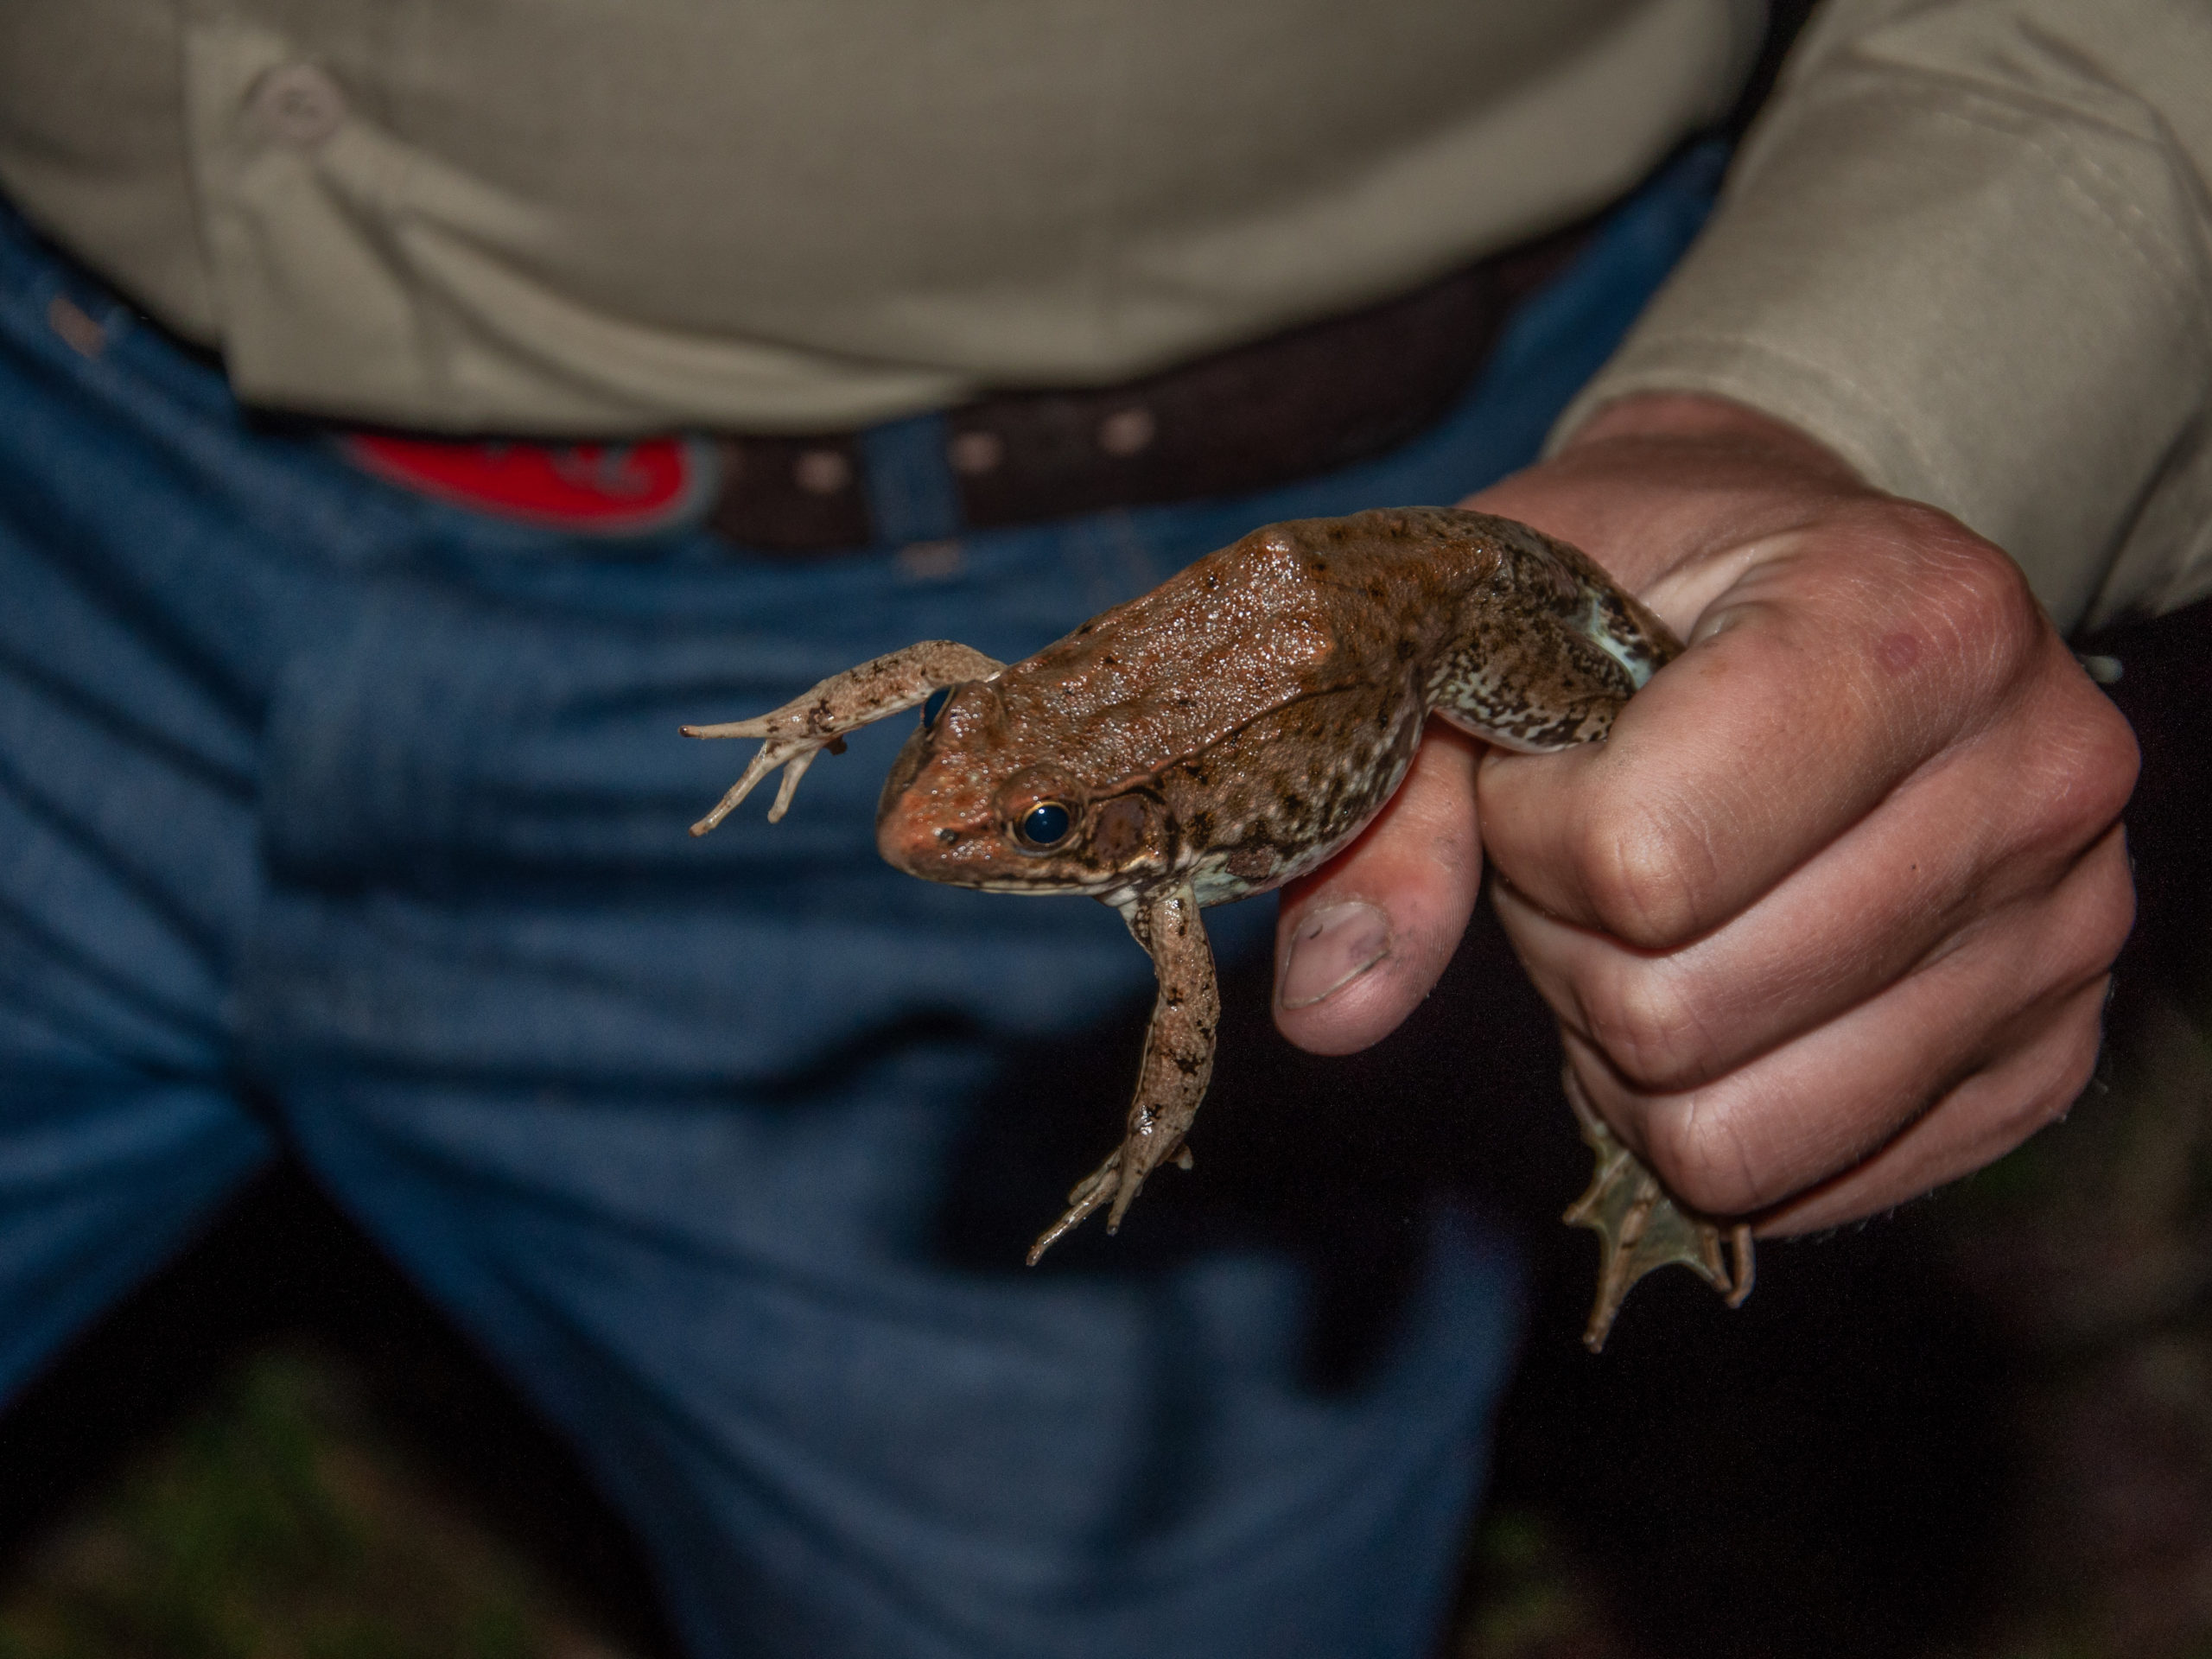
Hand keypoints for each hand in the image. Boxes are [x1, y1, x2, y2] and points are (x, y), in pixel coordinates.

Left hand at [1272, 394, 2138, 1232]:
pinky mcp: (2049, 1052)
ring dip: (1634, 1043)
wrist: (1800, 568)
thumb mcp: (1485, 624)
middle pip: (1679, 1014)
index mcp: (1908, 618)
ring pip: (1737, 1134)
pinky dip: (1713, 1108)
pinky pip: (1810, 1182)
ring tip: (1659, 914)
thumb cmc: (1630, 576)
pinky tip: (1727, 975)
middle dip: (1572, 946)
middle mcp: (2035, 773)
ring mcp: (2065, 928)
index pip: (1645, 860)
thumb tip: (1329, 1011)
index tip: (1546, 758)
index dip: (1533, 836)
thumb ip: (1395, 815)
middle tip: (1594, 850)